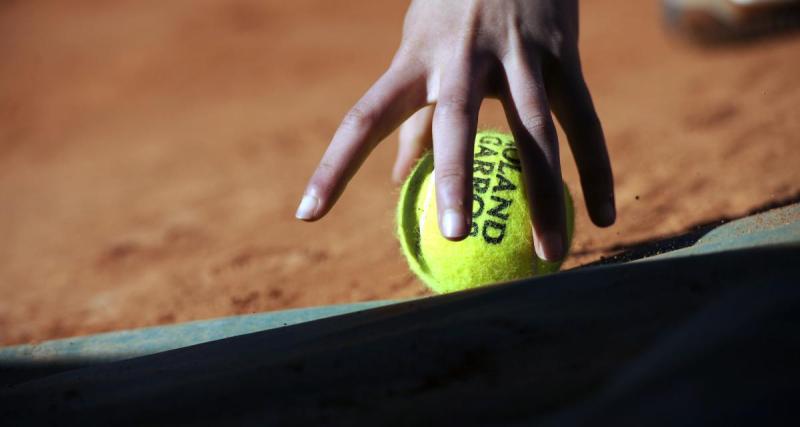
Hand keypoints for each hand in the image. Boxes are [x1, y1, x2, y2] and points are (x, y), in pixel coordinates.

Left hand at [296, 0, 614, 261]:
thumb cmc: (454, 7)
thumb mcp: (420, 47)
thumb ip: (411, 114)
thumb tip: (395, 177)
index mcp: (413, 61)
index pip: (364, 119)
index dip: (333, 168)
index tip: (306, 215)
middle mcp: (461, 57)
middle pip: (455, 121)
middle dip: (456, 178)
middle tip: (457, 236)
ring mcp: (517, 55)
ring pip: (534, 129)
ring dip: (544, 194)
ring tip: (550, 254)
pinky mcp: (562, 56)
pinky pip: (583, 120)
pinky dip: (596, 169)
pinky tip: (602, 216)